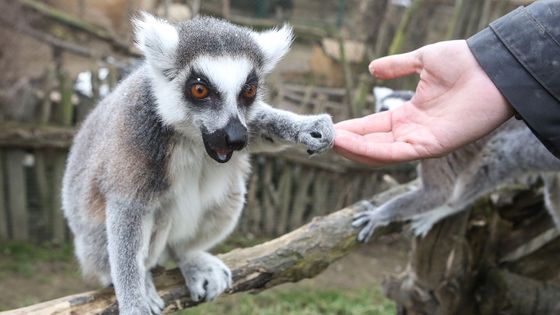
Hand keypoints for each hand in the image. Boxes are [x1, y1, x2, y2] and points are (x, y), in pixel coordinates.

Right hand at [334, 40, 512, 165]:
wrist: (492, 67)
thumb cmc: (464, 62)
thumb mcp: (423, 61)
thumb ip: (397, 67)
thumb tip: (371, 69)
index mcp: (409, 115)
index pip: (373, 127)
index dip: (351, 128)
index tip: (329, 126)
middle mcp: (412, 132)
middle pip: (372, 143)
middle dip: (345, 142)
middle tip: (320, 137)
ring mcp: (420, 141)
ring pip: (378, 153)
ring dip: (352, 149)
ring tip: (328, 141)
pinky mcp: (430, 146)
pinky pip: (394, 153)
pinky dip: (369, 150)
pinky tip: (348, 143)